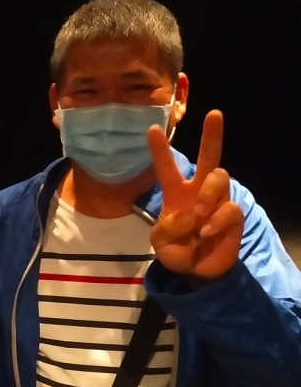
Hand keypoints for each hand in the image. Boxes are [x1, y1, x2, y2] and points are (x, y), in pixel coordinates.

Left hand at [148, 110, 243, 280]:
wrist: (196, 271)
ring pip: (219, 177)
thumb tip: (189, 214)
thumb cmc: (176, 251)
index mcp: (175, 193)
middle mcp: (198, 190)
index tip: (152, 129)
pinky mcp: (233, 214)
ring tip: (198, 217)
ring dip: (207, 195)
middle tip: (214, 114)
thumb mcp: (160, 242)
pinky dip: (216, 220)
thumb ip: (167, 228)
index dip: (160, 150)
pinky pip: (228, 207)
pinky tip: (207, 232)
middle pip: (208, 157)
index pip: (166, 168)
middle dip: (212, 135)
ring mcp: (217, 200)